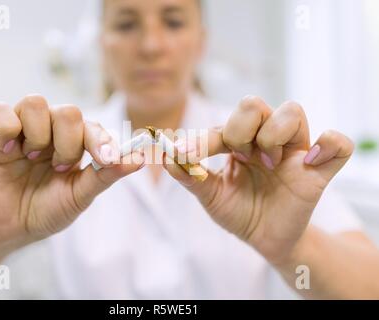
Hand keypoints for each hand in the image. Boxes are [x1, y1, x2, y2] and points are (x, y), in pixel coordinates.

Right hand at [0, 94, 143, 248]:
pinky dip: (8, 128)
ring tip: (33, 159)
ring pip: (35, 103)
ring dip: (39, 135)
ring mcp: (23, 127)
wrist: (12, 228)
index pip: (92, 126)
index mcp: (75, 141)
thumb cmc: (48, 210)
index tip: (107, 160)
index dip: (101, 141)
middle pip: (68, 111)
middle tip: (58, 166)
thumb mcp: (80, 196)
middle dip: (68, 143)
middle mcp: (51, 129)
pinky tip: (9, 152)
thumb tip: (140, 158)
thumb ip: (106, 175)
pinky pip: (0, 110)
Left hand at [163, 96, 353, 265]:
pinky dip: (329, 145)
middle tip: (239, 155)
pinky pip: (338, 145)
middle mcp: (266, 139)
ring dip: (273, 134)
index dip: (204, 139)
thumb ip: (189, 176)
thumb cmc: (239, 212)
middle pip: (255, 104)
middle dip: (240, 127)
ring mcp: (293, 151)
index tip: (186, 154)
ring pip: (292, 111)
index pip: (223, 125)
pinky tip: (307, 162)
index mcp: (239, 142)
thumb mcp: (210, 196)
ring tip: (268, 163)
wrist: (265, 239)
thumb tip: (164, 157)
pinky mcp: (318, 171)